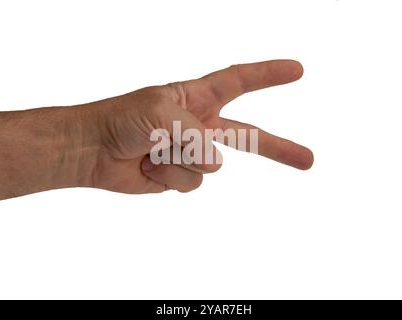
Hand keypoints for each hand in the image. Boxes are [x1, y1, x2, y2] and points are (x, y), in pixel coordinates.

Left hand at [81, 60, 312, 193]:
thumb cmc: (121, 119)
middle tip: (308, 160)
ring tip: (152, 148)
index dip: (268, 76)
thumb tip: (214, 162)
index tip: (296, 70)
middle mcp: (199, 125)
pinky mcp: (180, 176)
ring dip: (178, 158)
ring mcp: (191, 152)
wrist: (92, 151)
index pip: (239, 81)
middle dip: (278, 148)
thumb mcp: (158, 111)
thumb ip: (193, 133)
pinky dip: (169, 176)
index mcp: (196, 98)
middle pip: (249, 136)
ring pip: (210, 165)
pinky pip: (192, 182)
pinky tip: (150, 166)